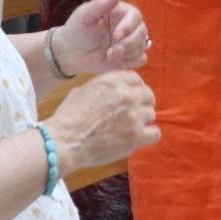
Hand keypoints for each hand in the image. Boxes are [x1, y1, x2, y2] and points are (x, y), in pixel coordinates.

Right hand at [43, 70, 159, 172]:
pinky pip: (155, 133)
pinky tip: (138, 138)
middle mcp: (127, 95)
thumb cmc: (68, 117)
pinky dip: (148, 135)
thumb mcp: (83, 90)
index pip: (136, 78)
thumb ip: (103, 87)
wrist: (65, 141)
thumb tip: (111, 92)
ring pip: (151, 114)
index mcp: (113, 81)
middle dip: (142, 103)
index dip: (134, 87)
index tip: (131, 96)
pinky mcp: (136, 136)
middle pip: (148, 95)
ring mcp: (134, 116)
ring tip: (130, 128)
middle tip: (133, 113)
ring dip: (143, 120)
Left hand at [55, 0, 151, 73]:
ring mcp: (130, 42)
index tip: (117, 36)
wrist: (70, 52)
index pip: (134, 15)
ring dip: (128, 53)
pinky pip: (141, 59)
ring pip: (143, 46)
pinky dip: (132, 62)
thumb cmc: (77, 29)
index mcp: (119, 12)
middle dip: (129, 43)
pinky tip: (117, 62)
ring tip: (109, 55)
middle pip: (142, 32)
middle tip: (112, 51)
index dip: (129, 26)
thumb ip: (101, 4)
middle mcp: (128, 26)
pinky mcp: (129, 56)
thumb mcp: (85, 14)